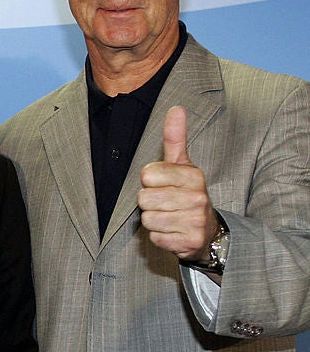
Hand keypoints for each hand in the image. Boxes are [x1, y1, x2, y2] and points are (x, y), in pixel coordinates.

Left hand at [138, 106, 218, 261]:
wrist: (207, 231)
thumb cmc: (187, 193)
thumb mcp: (182, 165)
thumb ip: (175, 138)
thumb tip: (176, 108)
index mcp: (194, 175)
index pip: (147, 175)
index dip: (149, 181)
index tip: (162, 184)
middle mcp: (198, 198)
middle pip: (144, 198)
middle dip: (149, 202)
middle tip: (165, 203)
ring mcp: (195, 221)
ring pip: (148, 219)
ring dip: (153, 220)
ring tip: (169, 216)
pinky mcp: (189, 242)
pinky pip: (155, 237)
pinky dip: (159, 236)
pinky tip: (173, 231)